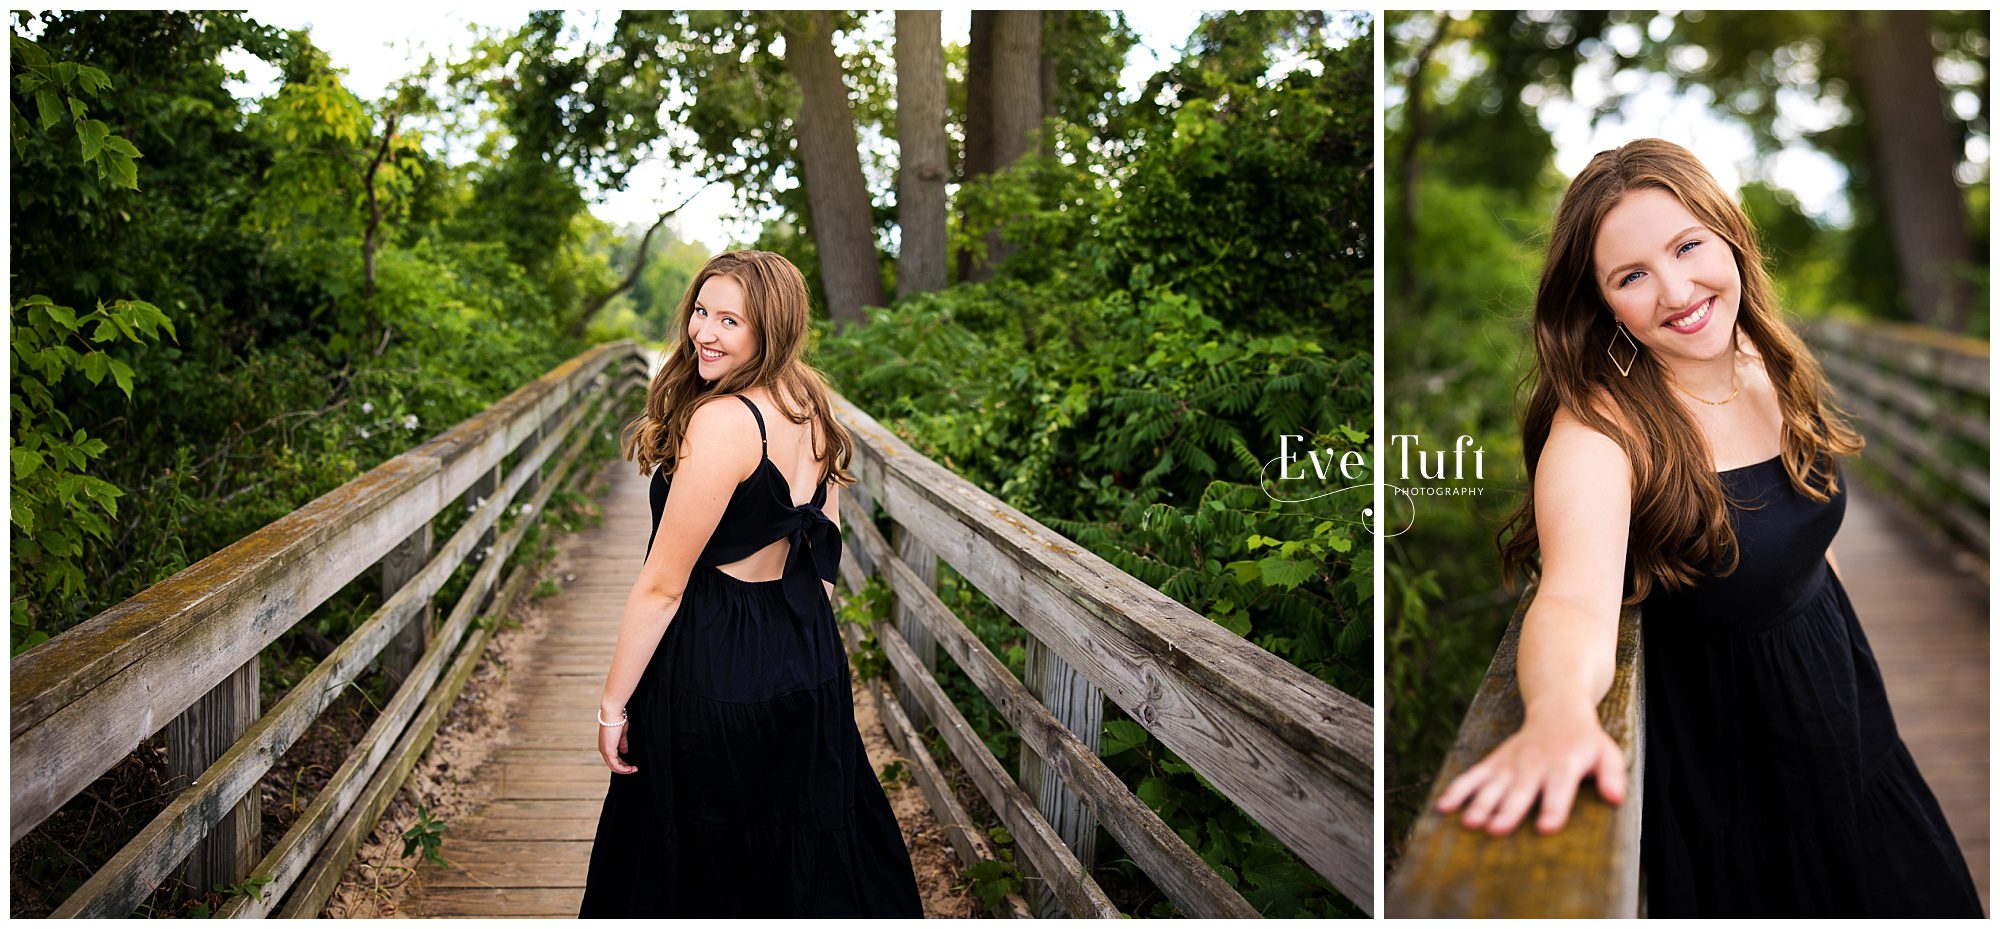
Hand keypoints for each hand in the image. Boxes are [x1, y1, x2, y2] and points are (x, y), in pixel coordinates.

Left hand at [598, 711, 636, 774]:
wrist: (613, 713)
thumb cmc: (617, 719)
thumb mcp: (621, 734)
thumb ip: (622, 743)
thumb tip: (624, 751)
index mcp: (605, 744)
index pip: (612, 758)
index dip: (622, 763)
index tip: (630, 765)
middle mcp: (603, 749)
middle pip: (612, 765)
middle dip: (624, 768)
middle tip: (633, 769)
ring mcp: (605, 750)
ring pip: (613, 766)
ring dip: (624, 770)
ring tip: (634, 769)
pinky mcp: (608, 750)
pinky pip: (615, 764)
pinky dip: (623, 768)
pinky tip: (630, 768)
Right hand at [1434, 704, 1626, 834]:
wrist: (1556, 709)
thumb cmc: (1585, 741)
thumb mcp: (1607, 753)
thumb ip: (1612, 775)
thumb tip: (1616, 798)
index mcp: (1564, 764)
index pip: (1559, 788)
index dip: (1554, 808)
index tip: (1546, 827)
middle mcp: (1535, 764)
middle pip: (1521, 790)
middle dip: (1508, 810)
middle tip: (1496, 829)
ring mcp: (1511, 763)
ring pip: (1494, 785)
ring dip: (1480, 803)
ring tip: (1470, 822)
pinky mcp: (1494, 762)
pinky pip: (1473, 776)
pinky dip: (1458, 790)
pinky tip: (1444, 806)